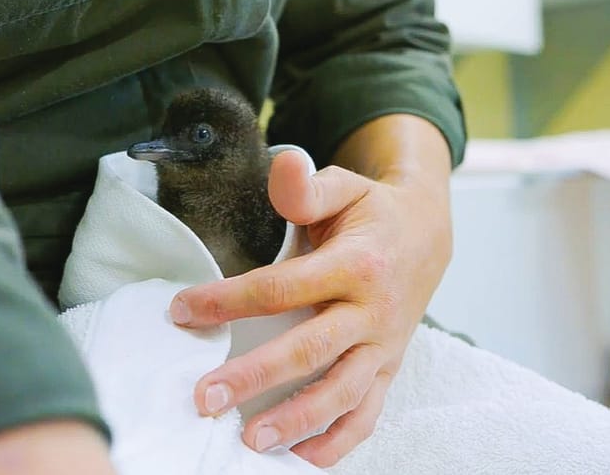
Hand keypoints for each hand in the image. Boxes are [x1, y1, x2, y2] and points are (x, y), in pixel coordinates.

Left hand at [168, 115, 452, 466]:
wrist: (429, 236)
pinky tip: (301, 458)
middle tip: (204, 398)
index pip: (284, 288)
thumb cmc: (372, 213)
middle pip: (311, 349)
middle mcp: (373, 311)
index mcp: (357, 264)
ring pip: (343, 392)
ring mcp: (384, 346)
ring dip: (297, 420)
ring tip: (250, 441)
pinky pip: (367, 413)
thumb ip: (308, 184)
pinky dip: (338, 441)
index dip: (229, 299)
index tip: (180, 310)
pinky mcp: (388, 369)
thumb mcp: (345, 185)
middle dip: (255, 376)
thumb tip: (283, 163)